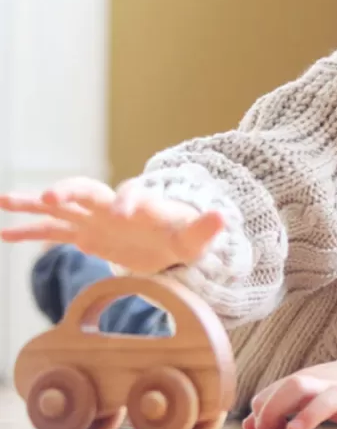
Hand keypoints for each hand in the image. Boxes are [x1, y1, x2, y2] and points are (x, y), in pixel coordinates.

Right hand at [0, 176, 223, 273]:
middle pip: (87, 189)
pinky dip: (29, 231)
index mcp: (141, 202)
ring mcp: (94, 217)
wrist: (169, 239)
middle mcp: (112, 204)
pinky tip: (3, 233)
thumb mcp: (196, 236)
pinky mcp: (83, 233)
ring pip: (60, 206)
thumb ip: (206, 228)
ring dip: (32, 203)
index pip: (132, 194)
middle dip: (69, 191)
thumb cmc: (182, 234)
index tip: (122, 214)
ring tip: (2, 201)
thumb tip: (223, 218)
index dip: (127, 201)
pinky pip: (52, 231)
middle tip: (50, 197)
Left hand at [242, 361, 336, 428]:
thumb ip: (280, 407)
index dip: (264, 409)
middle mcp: (330, 388)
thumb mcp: (311, 395)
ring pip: (333, 396)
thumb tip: (249, 425)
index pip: (279, 390)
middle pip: (298, 385)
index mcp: (313, 385)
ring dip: (311, 413)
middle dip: (276, 406)